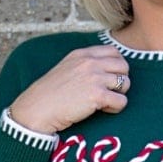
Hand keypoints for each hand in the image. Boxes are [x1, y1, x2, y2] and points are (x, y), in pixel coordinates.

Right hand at [8, 45, 131, 133]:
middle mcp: (90, 62)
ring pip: (125, 83)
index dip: (117, 66)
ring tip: (105, 102)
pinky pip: (121, 101)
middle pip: (124, 66)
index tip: (109, 78)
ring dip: (119, 94)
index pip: (114, 52)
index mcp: (82, 54)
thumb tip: (107, 69)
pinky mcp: (97, 95)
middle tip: (109, 91)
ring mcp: (94, 77)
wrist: (37, 109)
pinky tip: (103, 110)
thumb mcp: (66, 68)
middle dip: (121, 80)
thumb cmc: (50, 93)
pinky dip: (116, 108)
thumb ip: (85, 64)